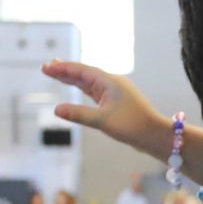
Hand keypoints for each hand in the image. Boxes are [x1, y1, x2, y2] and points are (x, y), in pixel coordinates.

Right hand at [43, 59, 171, 159]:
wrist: (156, 136)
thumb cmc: (133, 126)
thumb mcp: (103, 121)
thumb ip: (79, 114)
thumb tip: (56, 110)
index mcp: (110, 82)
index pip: (81, 71)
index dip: (63, 68)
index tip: (46, 67)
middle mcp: (112, 84)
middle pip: (84, 73)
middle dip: (65, 71)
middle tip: (46, 67)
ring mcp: (115, 93)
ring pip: (90, 83)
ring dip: (73, 79)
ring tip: (57, 74)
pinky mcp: (117, 103)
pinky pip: (96, 92)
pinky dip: (84, 89)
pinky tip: (79, 87)